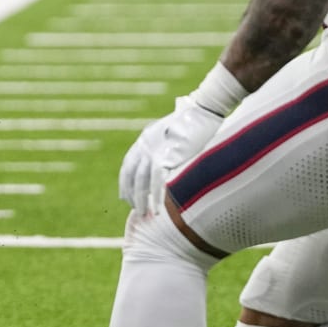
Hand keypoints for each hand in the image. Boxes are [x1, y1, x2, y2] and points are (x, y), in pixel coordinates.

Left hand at [119, 96, 230, 215]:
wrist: (202, 111)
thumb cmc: (193, 121)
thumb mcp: (172, 132)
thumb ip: (164, 145)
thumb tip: (166, 161)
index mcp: (145, 139)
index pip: (128, 164)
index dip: (125, 182)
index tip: (125, 197)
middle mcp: (145, 145)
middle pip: (132, 175)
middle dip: (132, 194)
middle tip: (135, 209)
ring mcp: (154, 150)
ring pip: (142, 181)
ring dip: (141, 199)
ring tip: (143, 214)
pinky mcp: (167, 156)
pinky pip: (158, 181)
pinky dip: (157, 196)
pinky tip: (158, 208)